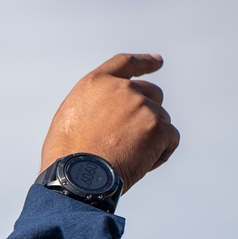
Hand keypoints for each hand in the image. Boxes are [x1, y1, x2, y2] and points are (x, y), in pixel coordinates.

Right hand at [41, 54, 178, 191]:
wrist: (77, 176)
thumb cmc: (67, 154)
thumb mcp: (71, 117)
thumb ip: (96, 105)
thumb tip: (110, 113)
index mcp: (97, 83)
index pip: (126, 63)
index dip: (145, 62)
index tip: (158, 61)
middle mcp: (123, 89)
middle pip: (152, 93)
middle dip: (149, 112)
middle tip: (135, 138)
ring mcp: (143, 107)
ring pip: (162, 119)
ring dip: (151, 138)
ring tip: (127, 158)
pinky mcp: (158, 128)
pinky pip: (170, 139)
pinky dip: (160, 153)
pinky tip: (140, 165)